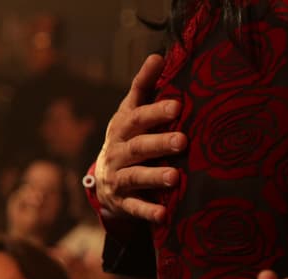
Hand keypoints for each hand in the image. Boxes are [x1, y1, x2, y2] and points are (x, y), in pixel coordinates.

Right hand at [93, 54, 185, 223]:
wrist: (104, 181)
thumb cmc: (127, 139)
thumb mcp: (130, 113)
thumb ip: (144, 88)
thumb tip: (158, 55)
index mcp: (122, 126)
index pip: (137, 116)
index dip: (155, 111)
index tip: (177, 106)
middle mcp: (117, 150)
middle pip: (138, 146)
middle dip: (160, 143)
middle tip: (183, 141)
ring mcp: (117, 177)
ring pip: (135, 176)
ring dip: (154, 176)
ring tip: (175, 177)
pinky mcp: (121, 201)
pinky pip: (134, 207)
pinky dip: (148, 211)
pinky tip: (164, 215)